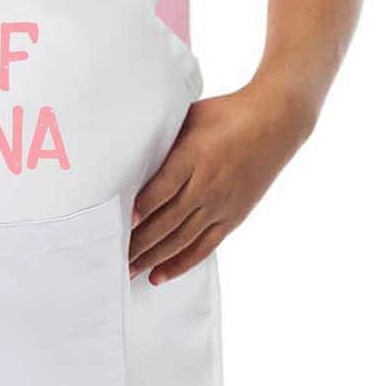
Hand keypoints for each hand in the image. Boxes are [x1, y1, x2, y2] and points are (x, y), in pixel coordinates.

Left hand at [128, 78, 314, 284]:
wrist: (274, 122)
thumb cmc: (226, 114)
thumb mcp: (191, 117)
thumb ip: (165, 139)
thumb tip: (133, 150)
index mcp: (194, 156)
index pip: (163, 188)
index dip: (142, 206)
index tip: (121, 219)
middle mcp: (207, 185)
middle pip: (168, 220)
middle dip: (139, 241)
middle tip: (114, 254)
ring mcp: (222, 204)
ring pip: (182, 239)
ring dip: (154, 257)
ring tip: (130, 270)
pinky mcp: (234, 217)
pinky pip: (204, 246)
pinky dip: (181, 262)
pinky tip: (161, 274)